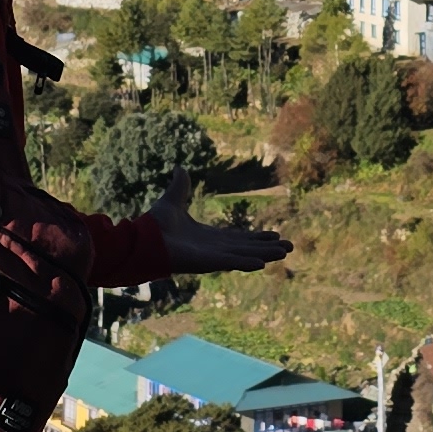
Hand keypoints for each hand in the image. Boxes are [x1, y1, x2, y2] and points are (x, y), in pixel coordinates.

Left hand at [150, 172, 289, 275]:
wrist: (143, 238)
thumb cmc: (155, 224)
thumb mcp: (172, 200)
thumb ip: (180, 187)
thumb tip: (180, 168)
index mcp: (208, 237)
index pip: (239, 238)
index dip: (257, 238)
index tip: (274, 236)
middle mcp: (214, 249)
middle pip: (247, 248)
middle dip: (268, 247)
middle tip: (289, 248)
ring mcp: (212, 257)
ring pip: (245, 256)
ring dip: (265, 254)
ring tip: (285, 253)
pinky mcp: (207, 263)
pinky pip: (231, 262)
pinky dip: (247, 262)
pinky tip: (263, 263)